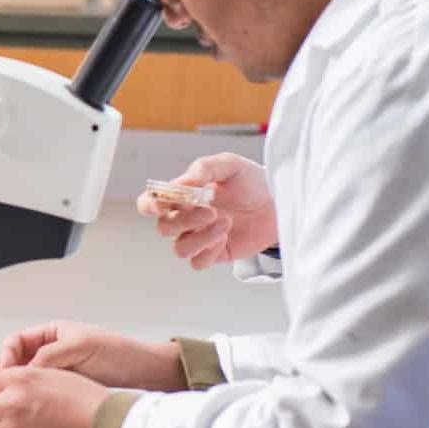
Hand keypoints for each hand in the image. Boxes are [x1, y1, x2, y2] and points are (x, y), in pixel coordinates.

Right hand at [0, 321, 184, 389]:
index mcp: (50, 334)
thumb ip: (51, 355)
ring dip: (13, 392)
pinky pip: (37, 396)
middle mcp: (49, 353)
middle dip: (2, 377)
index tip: (5, 374)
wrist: (145, 374)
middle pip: (13, 364)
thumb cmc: (119, 353)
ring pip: (22, 383)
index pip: (14, 343)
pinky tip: (26, 412)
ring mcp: (55, 374)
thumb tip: (25, 370)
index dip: (5, 357)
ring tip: (7, 405)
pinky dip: (28, 403)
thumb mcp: (82, 346)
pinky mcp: (61, 393)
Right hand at [135, 152, 277, 271]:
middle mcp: (185, 219)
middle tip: (212, 210)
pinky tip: (225, 236)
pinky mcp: (214, 254)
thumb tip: (182, 183)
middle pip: (164, 228)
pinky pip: (198, 262)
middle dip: (185, 220)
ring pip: (179, 249)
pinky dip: (209, 251)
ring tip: (225, 222)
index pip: (150, 204)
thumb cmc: (251, 181)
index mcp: (182, 196)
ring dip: (200, 237)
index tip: (164, 203)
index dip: (151, 205)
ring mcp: (198, 238)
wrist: (278, 203)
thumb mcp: (229, 165)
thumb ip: (204, 169)